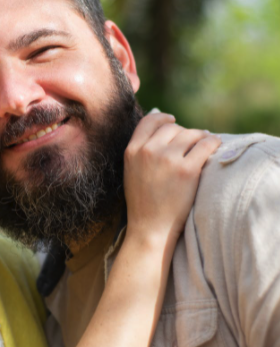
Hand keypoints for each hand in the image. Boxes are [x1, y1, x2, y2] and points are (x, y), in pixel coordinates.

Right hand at [124, 112, 220, 243]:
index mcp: (132, 151)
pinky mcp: (187, 170)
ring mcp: (167, 159)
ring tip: (205, 145)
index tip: (173, 121)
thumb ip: (142, 149)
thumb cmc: (143, 202)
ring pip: (191, 133)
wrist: (150, 228)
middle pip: (172, 127)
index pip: (149, 121)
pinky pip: (206, 145)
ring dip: (200, 137)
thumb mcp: (131, 171)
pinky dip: (213, 143)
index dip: (163, 118)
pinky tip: (214, 148)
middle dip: (183, 133)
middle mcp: (148, 151)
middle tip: (192, 143)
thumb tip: (161, 120)